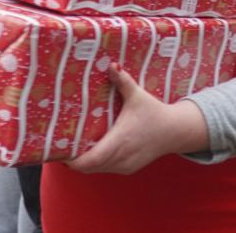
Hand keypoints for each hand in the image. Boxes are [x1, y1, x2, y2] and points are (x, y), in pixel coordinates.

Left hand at [65, 64, 207, 174]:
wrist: (175, 131)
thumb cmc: (155, 112)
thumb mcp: (138, 96)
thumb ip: (123, 81)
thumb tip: (111, 65)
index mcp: (120, 140)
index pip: (92, 159)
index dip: (74, 160)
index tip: (61, 152)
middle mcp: (122, 156)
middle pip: (90, 167)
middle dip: (74, 161)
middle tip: (60, 147)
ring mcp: (126, 165)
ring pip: (98, 170)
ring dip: (85, 163)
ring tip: (72, 149)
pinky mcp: (129, 168)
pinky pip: (107, 169)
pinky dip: (97, 164)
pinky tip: (90, 152)